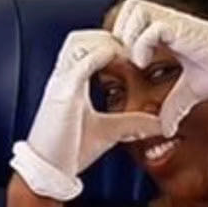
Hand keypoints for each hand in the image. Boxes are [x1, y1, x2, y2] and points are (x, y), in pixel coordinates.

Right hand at [10, 30, 164, 199]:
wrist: (49, 170)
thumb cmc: (70, 150)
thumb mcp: (108, 132)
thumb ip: (130, 123)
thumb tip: (158, 123)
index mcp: (69, 83)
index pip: (84, 48)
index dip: (107, 43)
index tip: (131, 51)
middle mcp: (62, 78)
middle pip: (79, 38)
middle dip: (105, 36)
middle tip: (130, 46)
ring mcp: (61, 83)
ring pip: (77, 43)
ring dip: (102, 41)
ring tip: (124, 51)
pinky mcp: (63, 95)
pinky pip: (80, 65)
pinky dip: (100, 56)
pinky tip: (118, 59)